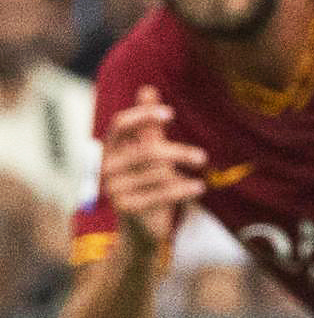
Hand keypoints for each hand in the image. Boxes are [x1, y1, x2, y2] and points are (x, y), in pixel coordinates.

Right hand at [93, 86, 206, 255]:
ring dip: (182, 174)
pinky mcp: (125, 208)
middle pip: (146, 151)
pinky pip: (160, 194)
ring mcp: (113, 189)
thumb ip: (149, 126)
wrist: (140, 228)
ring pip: (157, 173)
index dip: (143, 116)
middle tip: (202, 157)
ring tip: (197, 177)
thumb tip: (148, 88)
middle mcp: (107, 167)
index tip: (170, 113)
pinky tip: (199, 188)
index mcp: (110, 149)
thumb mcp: (148, 152)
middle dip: (178, 153)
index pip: (120, 126)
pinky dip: (183, 189)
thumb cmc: (147, 183)